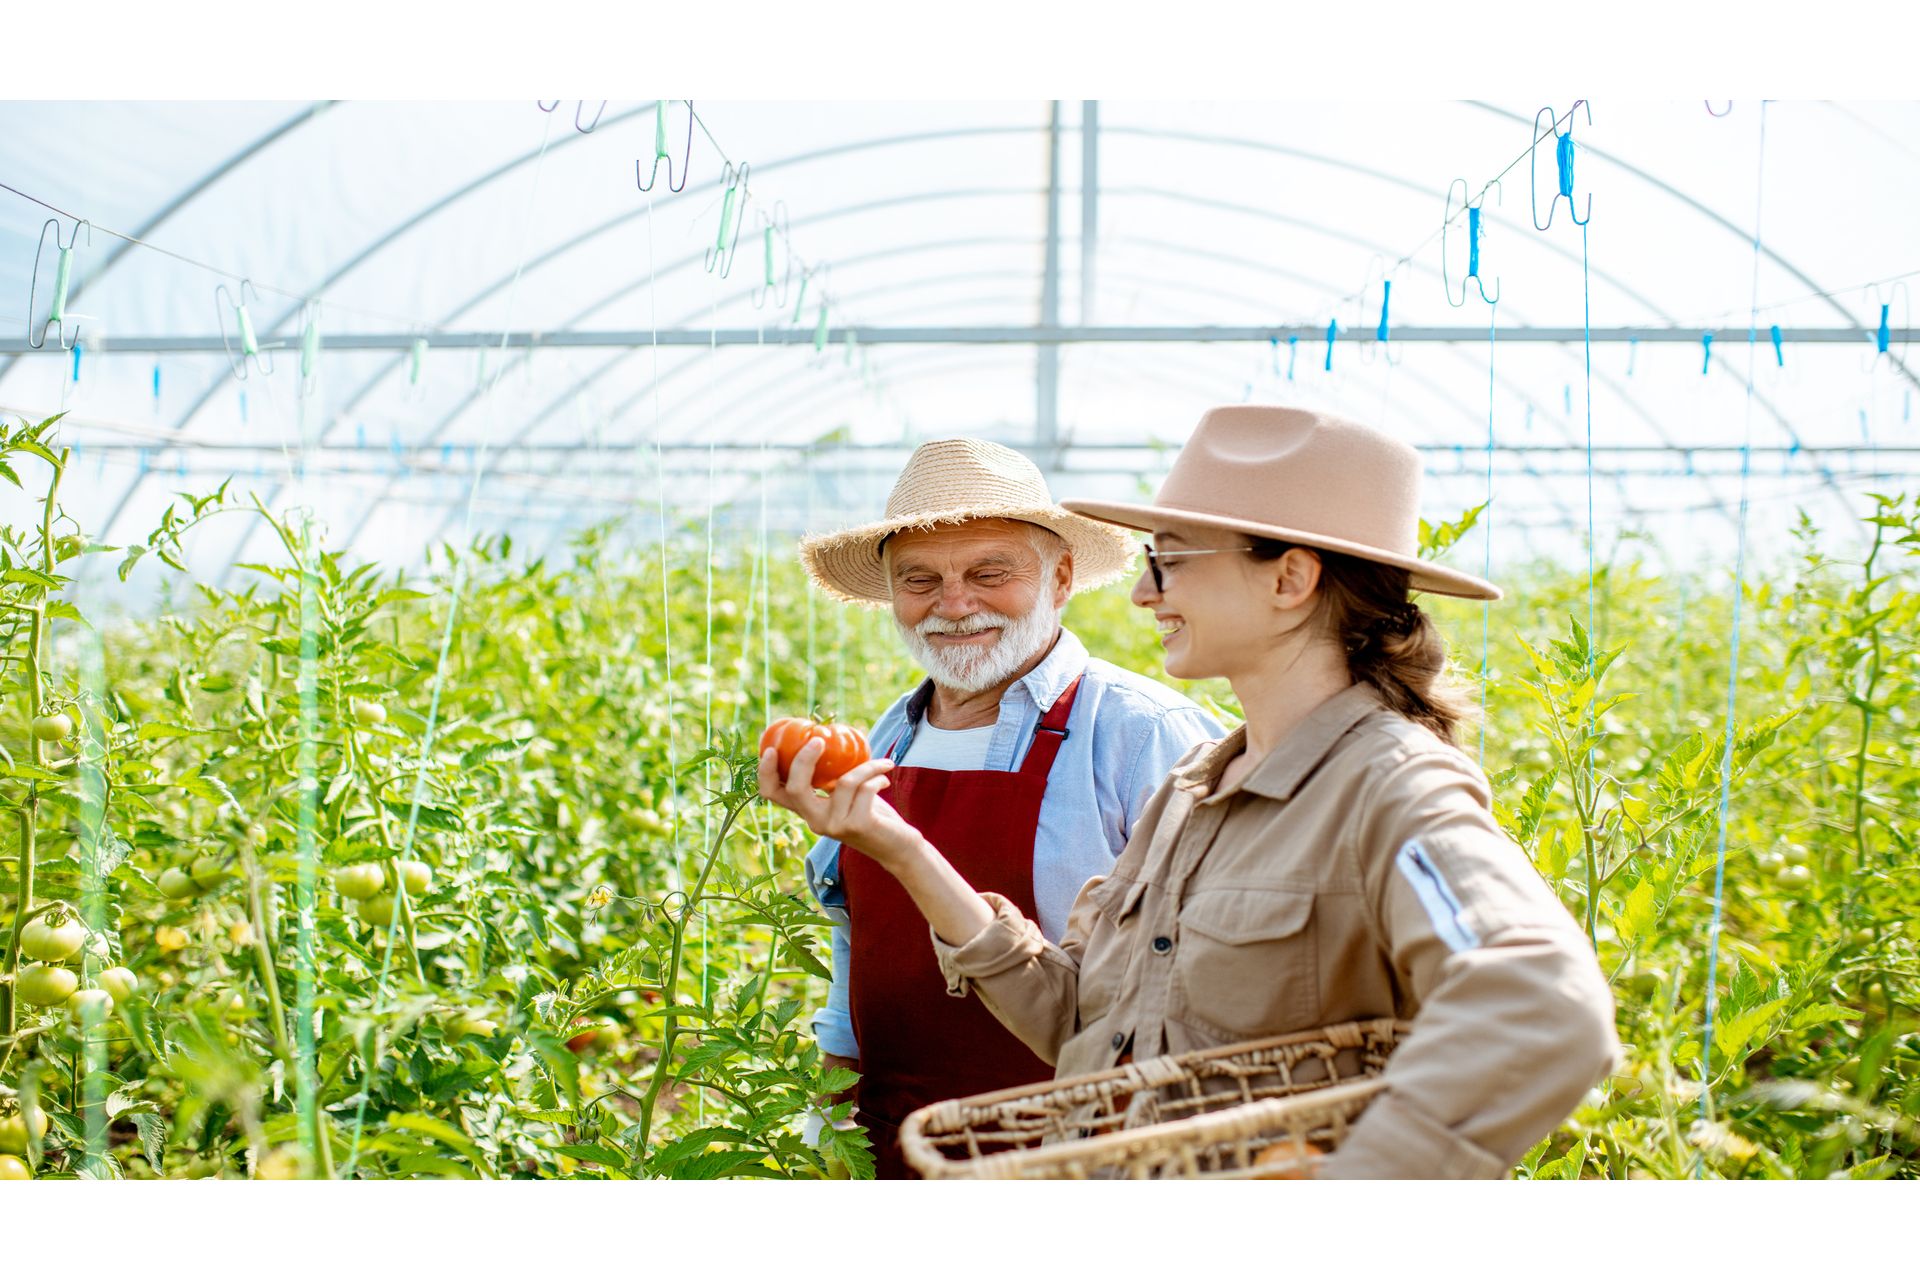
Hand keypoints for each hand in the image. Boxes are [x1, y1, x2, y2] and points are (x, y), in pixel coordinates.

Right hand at [759, 738, 920, 868]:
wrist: (897, 848)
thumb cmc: (871, 814)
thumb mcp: (846, 796)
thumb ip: (832, 778)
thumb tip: (826, 737)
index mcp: (808, 811)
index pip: (773, 795)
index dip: (765, 773)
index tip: (770, 749)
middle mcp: (815, 821)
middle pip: (795, 788)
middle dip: (803, 760)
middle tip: (818, 739)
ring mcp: (835, 825)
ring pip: (844, 782)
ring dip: (867, 766)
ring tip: (883, 763)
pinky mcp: (857, 825)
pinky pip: (865, 788)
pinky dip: (878, 776)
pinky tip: (885, 778)